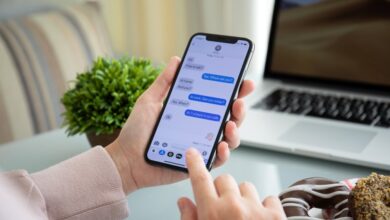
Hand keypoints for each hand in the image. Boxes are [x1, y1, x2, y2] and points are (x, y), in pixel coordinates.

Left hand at [106, 57, 254, 193]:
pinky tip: (220, 144)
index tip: (244, 81)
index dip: (234, 90)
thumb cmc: (137, 131)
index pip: (218, 99)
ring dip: (235, 130)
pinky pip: (218, 158)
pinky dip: (223, 152)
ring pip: (229, 137)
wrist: (127, 159)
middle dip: (240, 108)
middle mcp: (201, 126)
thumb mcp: (149, 101)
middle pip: (229, 117)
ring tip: (230, 124)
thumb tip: (176, 60)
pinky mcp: (199, 161)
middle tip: (238, 102)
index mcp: (193, 111)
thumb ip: (164, 82)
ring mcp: (202, 144)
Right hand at [178, 148, 285, 219]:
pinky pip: (269, 198)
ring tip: (243, 217)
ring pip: (247, 187)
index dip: (195, 163)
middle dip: (222, 189)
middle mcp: (234, 206)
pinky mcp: (277, 216)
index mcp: (212, 213)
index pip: (199, 179)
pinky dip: (264, 206)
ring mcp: (256, 210)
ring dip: (243, 197)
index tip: (193, 153)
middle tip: (223, 206)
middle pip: (225, 179)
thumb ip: (189, 219)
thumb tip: (184, 202)